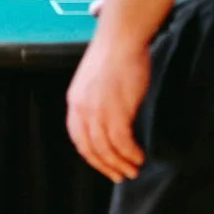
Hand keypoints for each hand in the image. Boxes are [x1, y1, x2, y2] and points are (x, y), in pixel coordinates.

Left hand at [66, 28, 147, 182]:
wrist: (121, 38)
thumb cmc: (113, 54)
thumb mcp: (93, 81)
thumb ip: (95, 102)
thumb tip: (106, 121)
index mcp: (74, 102)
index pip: (78, 139)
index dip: (92, 156)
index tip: (104, 165)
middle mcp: (82, 110)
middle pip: (91, 149)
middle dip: (106, 166)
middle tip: (119, 175)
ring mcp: (98, 112)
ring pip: (107, 150)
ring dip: (121, 164)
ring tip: (133, 169)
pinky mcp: (117, 111)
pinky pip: (122, 143)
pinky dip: (131, 154)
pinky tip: (139, 156)